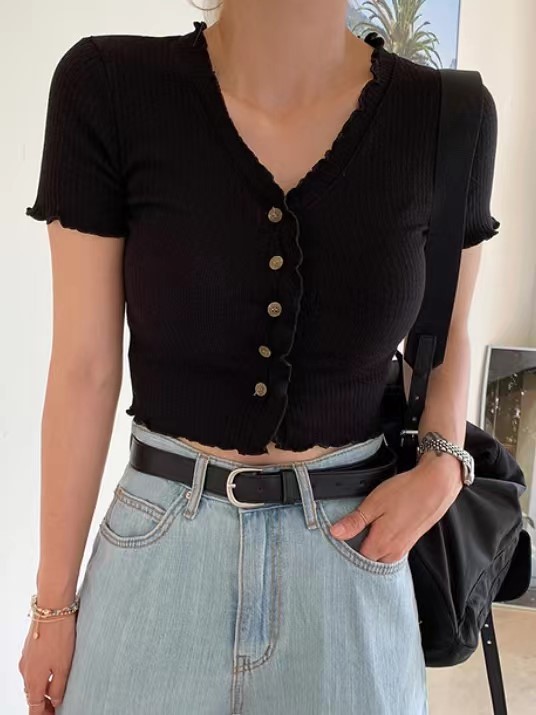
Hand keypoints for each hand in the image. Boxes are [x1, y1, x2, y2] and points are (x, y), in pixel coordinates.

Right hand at [18, 614, 76, 712]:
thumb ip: (59, 687)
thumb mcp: (64, 666)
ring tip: (56, 691)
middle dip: (43, 704)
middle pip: (32, 695)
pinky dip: (41, 675)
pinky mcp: (30, 648)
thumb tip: (56, 701)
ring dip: (42, 689)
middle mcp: (26, 671)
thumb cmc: (59, 637)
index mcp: (34, 680)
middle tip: (55, 707)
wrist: (52, 609)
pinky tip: (52, 670)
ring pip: (32, 681)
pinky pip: (33, 668)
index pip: (35, 707)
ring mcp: (26, 659)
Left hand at [328, 452, 462, 563]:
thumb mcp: (374, 503)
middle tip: (354, 530)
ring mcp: (403, 548)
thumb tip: (334, 533)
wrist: (436, 486)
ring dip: (373, 546)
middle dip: (359, 549)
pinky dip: (384, 543)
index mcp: (380, 544)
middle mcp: (392, 552)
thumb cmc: (405, 492)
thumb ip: (355, 522)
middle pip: (369, 560)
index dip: (347, 547)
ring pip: (381, 556)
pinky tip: (383, 527)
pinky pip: (391, 550)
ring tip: (368, 527)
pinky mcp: (410, 542)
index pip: (356, 558)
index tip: (341, 535)